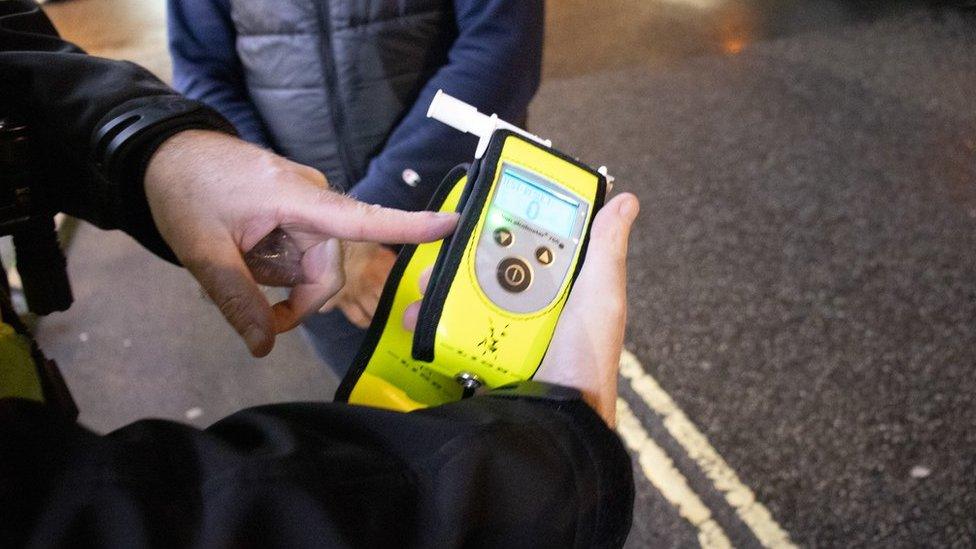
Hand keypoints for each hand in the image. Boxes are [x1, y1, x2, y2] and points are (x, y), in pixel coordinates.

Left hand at [144, 130, 456, 356]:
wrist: (161, 154)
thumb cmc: (183, 191)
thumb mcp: (203, 251)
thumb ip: (237, 299)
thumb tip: (264, 347)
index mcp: (299, 199)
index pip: (363, 218)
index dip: (410, 227)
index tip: (454, 225)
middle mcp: (313, 199)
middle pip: (330, 266)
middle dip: (297, 297)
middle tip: (257, 316)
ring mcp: (304, 202)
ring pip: (312, 262)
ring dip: (280, 278)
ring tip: (235, 265)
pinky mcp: (293, 206)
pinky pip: (299, 247)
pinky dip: (276, 263)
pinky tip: (243, 254)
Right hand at [403, 193, 638, 425]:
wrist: (554, 422)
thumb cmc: (586, 360)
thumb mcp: (600, 299)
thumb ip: (606, 251)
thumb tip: (625, 201)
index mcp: (563, 288)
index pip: (533, 243)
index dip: (509, 223)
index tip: (482, 206)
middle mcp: (531, 306)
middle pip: (489, 265)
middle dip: (461, 253)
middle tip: (443, 248)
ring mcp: (503, 331)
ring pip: (463, 295)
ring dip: (439, 286)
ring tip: (425, 283)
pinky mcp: (479, 354)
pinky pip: (451, 329)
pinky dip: (432, 321)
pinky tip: (419, 316)